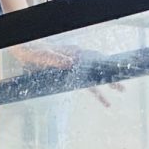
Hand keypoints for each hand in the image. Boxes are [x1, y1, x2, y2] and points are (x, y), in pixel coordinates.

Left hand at [10, 43, 124, 107]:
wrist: (25, 50)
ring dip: (102, 86)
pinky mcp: (69, 69)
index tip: (114, 80)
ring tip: (112, 98)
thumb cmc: (32, 52)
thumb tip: (70, 61)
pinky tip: (97, 92)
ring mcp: (73, 64)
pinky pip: (83, 79)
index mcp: (73, 55)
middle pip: (96, 71)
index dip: (104, 72)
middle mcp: (76, 59)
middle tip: (123, 89)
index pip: (93, 64)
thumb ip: (55, 58)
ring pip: (91, 76)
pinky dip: (92, 86)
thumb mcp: (42, 55)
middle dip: (110, 81)